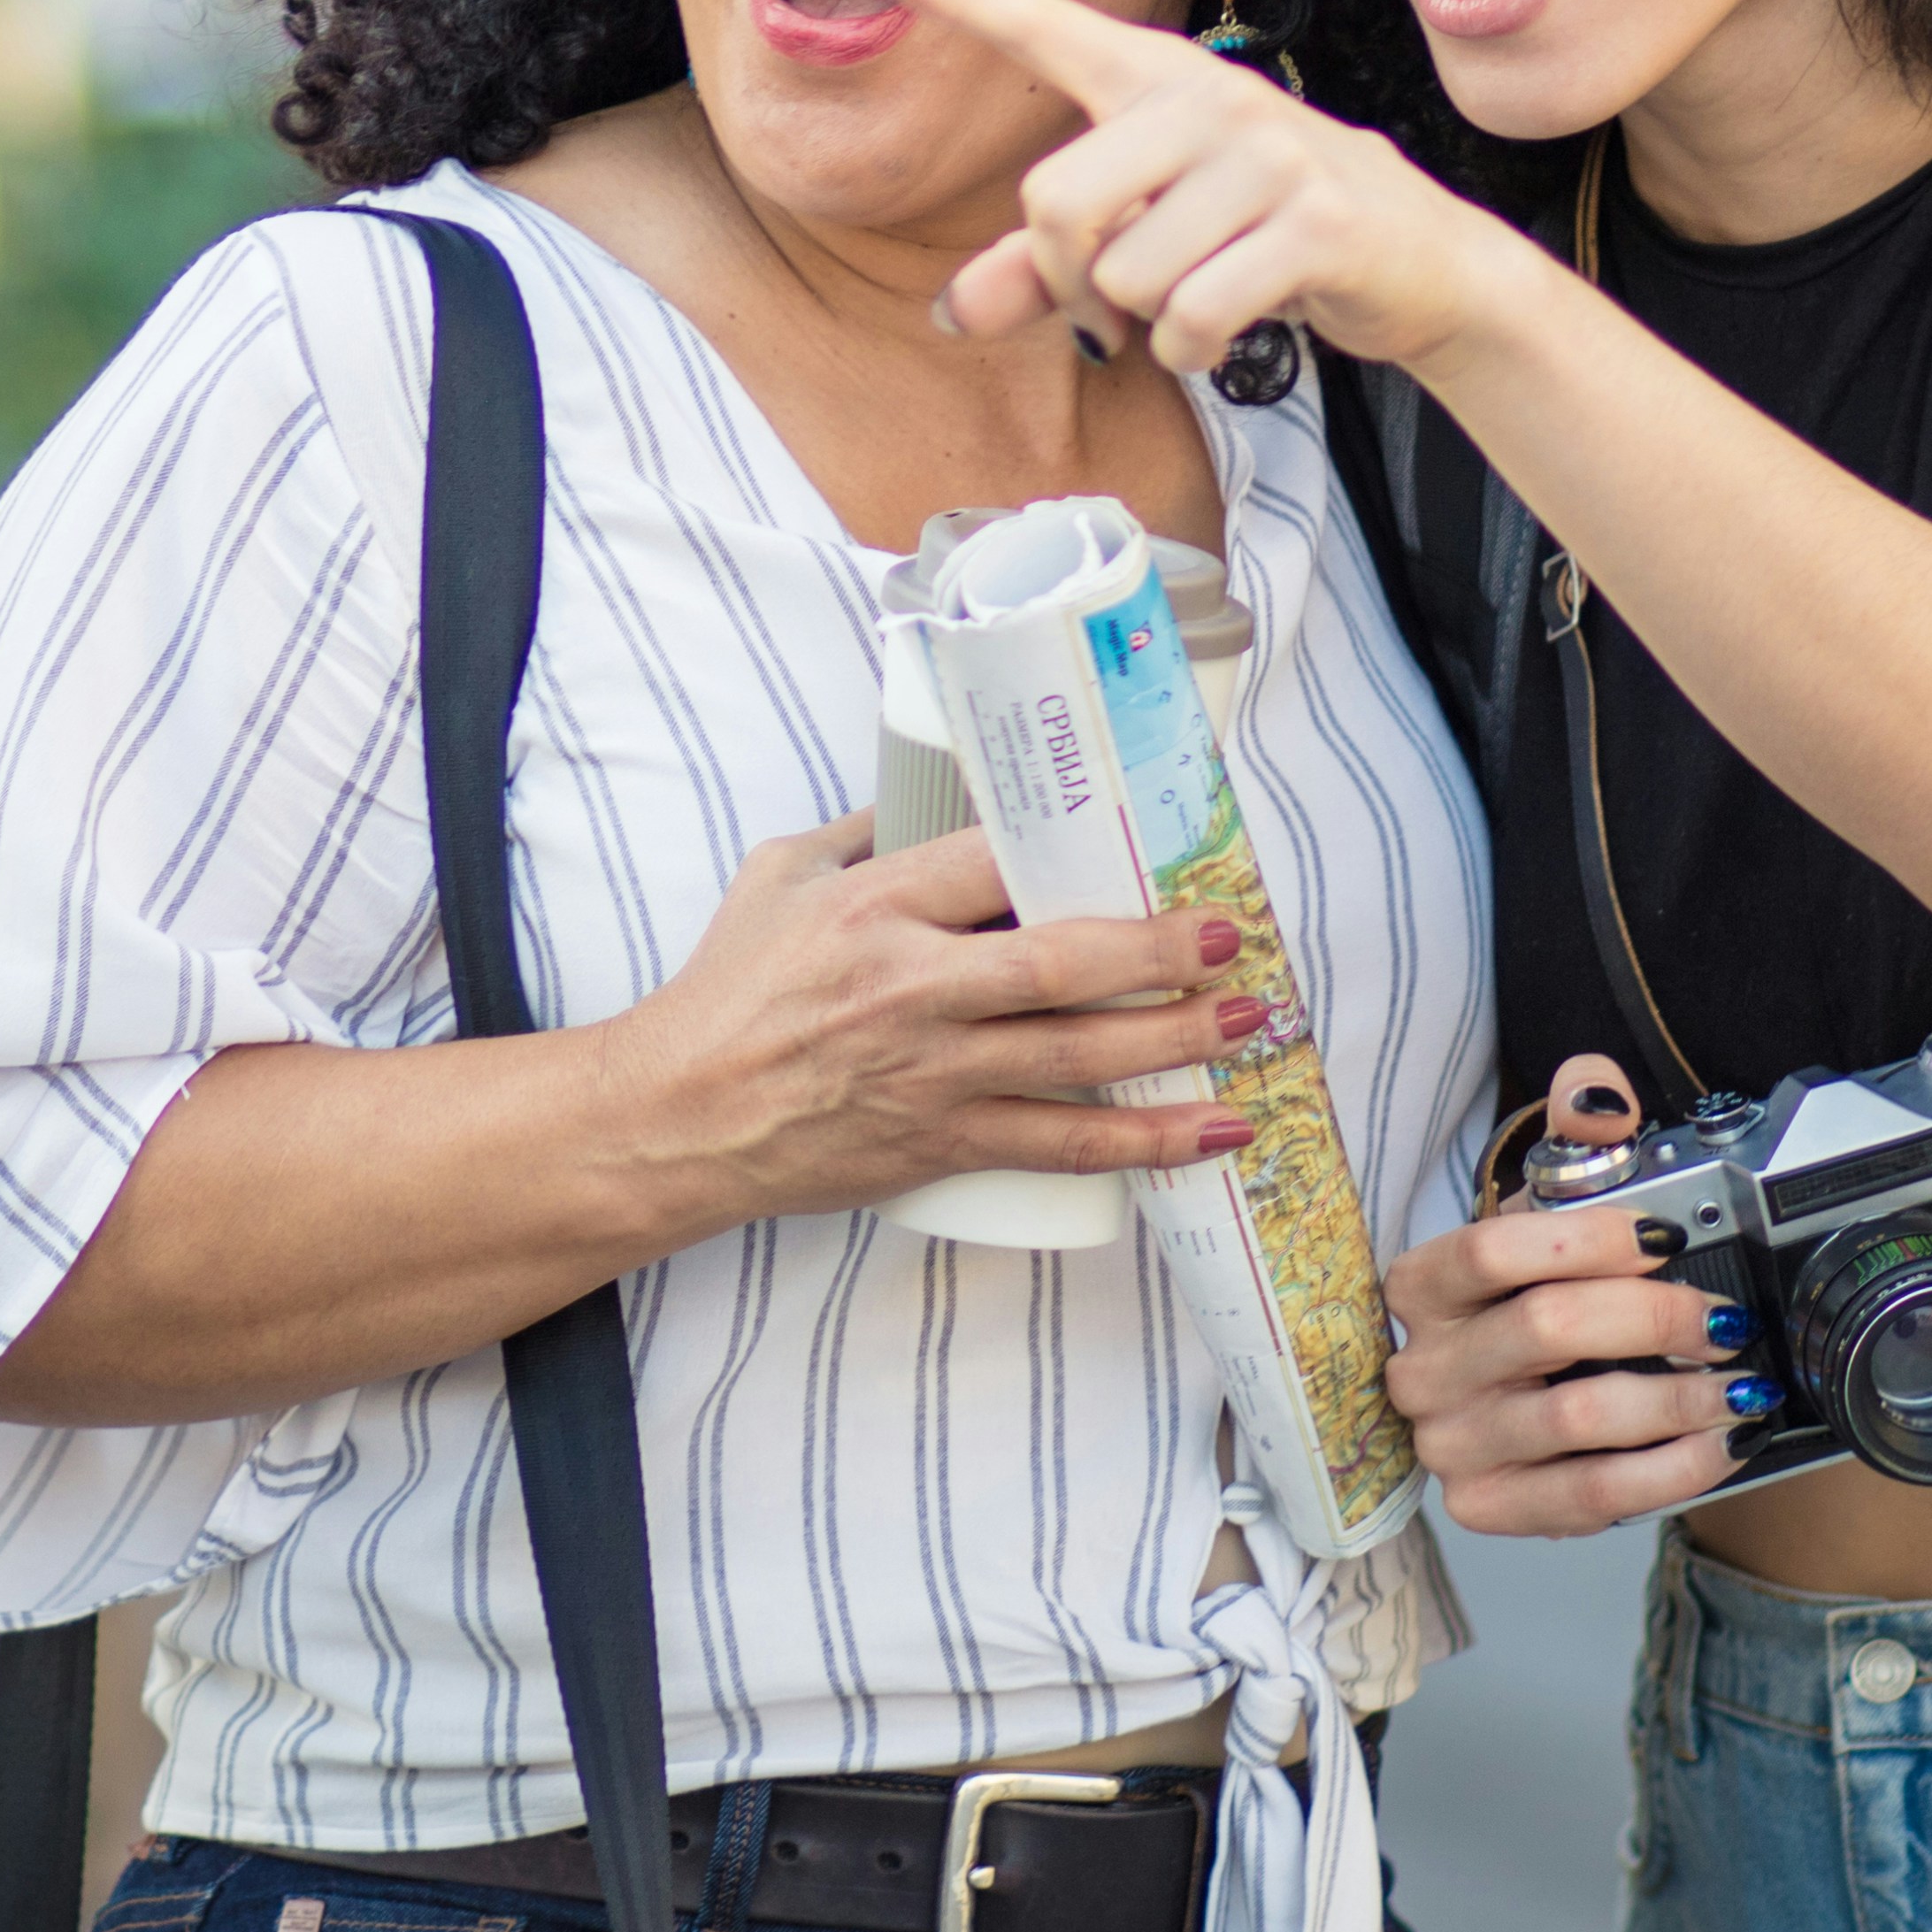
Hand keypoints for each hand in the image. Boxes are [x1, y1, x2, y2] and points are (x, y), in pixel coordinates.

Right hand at [611, 818, 1273, 1227]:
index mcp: (875, 907)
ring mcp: (932, 1073)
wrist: (681, 1119)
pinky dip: (1143, 1142)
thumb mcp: (777, 877)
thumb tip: (939, 788)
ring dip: (1175, 1038)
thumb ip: (861, 830)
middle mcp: (912, 989)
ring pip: (1075, 1057)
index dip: (1078, 850)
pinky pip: (1060, 1142)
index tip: (1147, 840)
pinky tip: (1211, 1130)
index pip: (994, 862)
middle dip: (1158, 948)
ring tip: (1250, 1018)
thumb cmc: (727, 992)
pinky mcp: (942, 1143)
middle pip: (1059, 964)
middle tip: (1227, 934)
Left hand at [879, 0, 1547, 378]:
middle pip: (1057, 202)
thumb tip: (951, 313)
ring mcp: (1267, 155)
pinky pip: (1191, 314)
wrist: (1423, 263)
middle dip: (1070, 283)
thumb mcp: (1154, 240)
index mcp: (1158, 80)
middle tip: (1109, 310)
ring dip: (1143, 324)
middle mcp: (1207, 98)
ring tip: (1195, 303)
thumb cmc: (1267, 237)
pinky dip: (1191, 348)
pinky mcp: (1312, 223)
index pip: (1047, 27)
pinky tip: (1229, 329)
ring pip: (1126, 274)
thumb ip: (1046, 270)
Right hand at [1382, 1056, 1742, 1536]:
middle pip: (1545, 1330)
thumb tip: (1596, 1092)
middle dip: (1656, 1319)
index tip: (1666, 1235)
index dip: (1587, 1239)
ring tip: (1741, 1384)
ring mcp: (1452, 1446)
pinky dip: (1673, 1470)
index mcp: (1422, 1285)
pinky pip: (1594, 1495)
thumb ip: (1578, 1136)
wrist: (1515, 1394)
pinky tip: (1722, 1443)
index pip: (1490, 1250)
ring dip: (1679, 1400)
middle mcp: (1423, 1369)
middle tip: (1725, 1319)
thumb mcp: (1547, 1210)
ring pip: (1576, 1420)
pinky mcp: (1491, 1508)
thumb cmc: (1532, 1295)